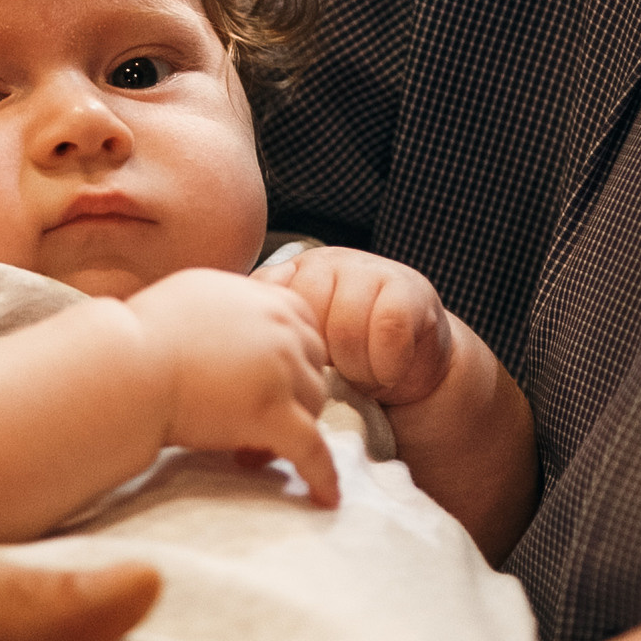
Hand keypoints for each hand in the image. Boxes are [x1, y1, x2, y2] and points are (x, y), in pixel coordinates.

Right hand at [122, 268, 336, 503]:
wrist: (122, 369)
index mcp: (261, 298)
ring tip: (248, 454)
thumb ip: (229, 308)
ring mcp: (280, 369)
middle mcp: (279, 327)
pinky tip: (325, 498)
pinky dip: (322, 475)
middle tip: (253, 425)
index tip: (273, 384)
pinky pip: (312, 449)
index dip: (291, 361)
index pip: (304, 329)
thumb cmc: (139, 339)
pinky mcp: (272, 413)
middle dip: (291, 399)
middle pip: (312, 370)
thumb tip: (236, 327)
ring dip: (289, 433)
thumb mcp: (193, 298)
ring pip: (312, 409)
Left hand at [259, 247, 456, 409]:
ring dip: (356, 370)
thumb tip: (227, 367)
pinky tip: (388, 372)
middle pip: (306, 318)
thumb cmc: (343, 370)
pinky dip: (387, 366)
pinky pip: (387, 332)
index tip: (295, 371)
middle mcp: (324, 263)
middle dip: (321, 363)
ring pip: (346, 328)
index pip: (266, 301)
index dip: (281, 347)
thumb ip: (267, 348)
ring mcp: (367, 269)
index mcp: (289, 275)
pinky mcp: (409, 288)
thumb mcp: (298, 355)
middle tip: (335, 377)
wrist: (412, 372)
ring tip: (361, 377)